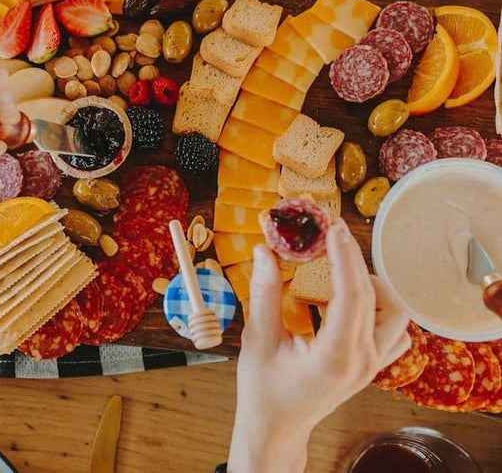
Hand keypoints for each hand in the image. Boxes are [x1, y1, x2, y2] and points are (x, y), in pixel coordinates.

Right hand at [227, 218, 410, 472]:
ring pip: (397, 313)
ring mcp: (373, 366)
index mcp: (333, 357)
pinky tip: (356, 301)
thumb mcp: (257, 339)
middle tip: (332, 235)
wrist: (277, 426)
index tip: (333, 229)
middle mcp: (362, 361)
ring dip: (374, 285)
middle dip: (354, 260)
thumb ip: (264, 292)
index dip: (344, 257)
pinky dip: (382, 308)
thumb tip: (265, 250)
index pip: (352, 296)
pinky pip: (396, 332)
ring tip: (343, 272)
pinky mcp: (374, 366)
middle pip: (374, 297)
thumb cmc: (263, 389)